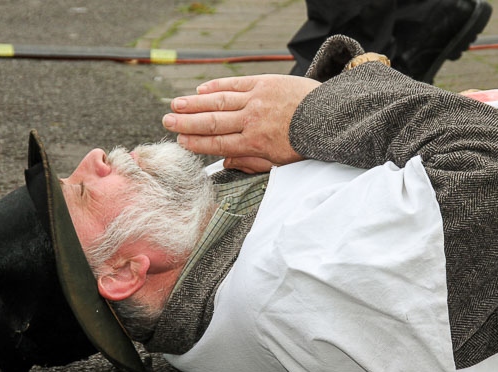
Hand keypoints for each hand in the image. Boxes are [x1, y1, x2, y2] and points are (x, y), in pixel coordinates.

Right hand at [162, 74, 320, 172]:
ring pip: (218, 102)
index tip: (180, 142)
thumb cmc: (306, 143)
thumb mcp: (280, 163)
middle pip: (211, 122)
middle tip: (166, 122)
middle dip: (186, 123)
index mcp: (254, 144)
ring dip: (194, 103)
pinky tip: (201, 89)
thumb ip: (251, 163)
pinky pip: (234, 84)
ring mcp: (256, 100)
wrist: (331, 117)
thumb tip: (225, 163)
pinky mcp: (264, 82)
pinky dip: (216, 86)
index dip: (196, 143)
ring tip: (175, 104)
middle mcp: (251, 121)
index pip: (217, 144)